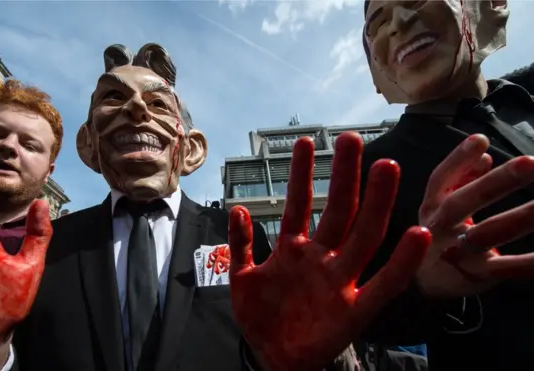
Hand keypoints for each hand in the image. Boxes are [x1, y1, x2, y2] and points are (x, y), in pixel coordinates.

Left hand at [228, 133, 431, 370]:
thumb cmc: (261, 317)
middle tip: (351, 139)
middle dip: (343, 177)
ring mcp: (339, 282)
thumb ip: (241, 245)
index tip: (304, 143)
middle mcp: (321, 259)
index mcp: (294, 250)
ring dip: (375, 204)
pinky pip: (383, 286)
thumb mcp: (242, 278)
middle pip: (337, 211)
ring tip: (386, 169)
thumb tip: (238, 209)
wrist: (273, 359)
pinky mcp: (354, 311)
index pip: (299, 205)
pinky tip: (419, 237)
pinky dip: (401, 263)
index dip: (301, 177)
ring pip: (362, 237)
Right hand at [417, 134, 533, 296]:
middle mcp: (438, 228)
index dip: (458, 160)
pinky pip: (506, 267)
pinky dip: (529, 261)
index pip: (440, 180)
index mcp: (431, 208)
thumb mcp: (440, 207)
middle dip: (495, 182)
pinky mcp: (476, 275)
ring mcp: (456, 253)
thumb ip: (461, 179)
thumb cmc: (439, 237)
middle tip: (529, 163)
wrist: (426, 285)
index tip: (482, 140)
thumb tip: (485, 155)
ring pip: (485, 234)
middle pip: (462, 203)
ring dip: (518, 218)